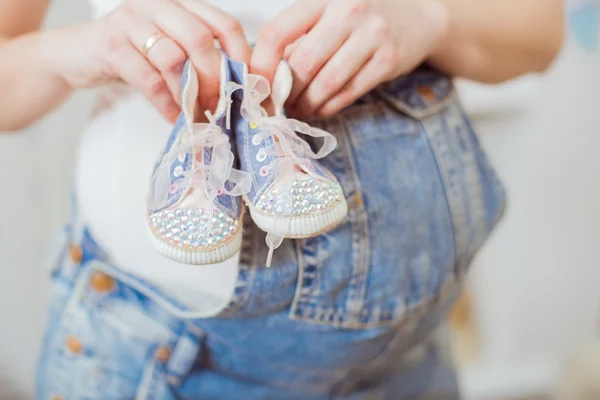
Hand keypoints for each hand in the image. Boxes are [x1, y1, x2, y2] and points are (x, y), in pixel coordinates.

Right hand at [48, 0, 250, 121]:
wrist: (76, 55)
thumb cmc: (133, 56)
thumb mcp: (172, 52)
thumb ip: (200, 60)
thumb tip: (239, 91)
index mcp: (181, 5)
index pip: (225, 25)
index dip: (241, 58)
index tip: (247, 88)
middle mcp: (159, 5)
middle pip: (201, 39)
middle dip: (214, 78)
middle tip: (218, 106)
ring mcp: (132, 20)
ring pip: (173, 58)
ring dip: (188, 94)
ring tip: (196, 115)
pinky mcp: (111, 44)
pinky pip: (148, 79)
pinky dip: (165, 104)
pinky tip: (174, 119)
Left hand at [251, 0, 448, 117]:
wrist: (419, 15)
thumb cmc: (363, 16)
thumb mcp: (330, 11)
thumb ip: (301, 36)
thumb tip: (268, 73)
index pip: (278, 32)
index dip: (263, 64)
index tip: (258, 85)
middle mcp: (348, 11)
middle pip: (302, 63)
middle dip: (286, 91)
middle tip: (280, 104)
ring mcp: (371, 36)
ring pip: (325, 83)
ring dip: (306, 104)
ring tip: (298, 109)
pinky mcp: (387, 61)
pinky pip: (348, 93)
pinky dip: (328, 107)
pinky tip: (320, 109)